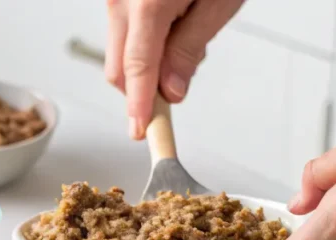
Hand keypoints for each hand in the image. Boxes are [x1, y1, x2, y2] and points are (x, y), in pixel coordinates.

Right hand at [105, 0, 244, 138]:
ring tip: (184, 38)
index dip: (139, 105)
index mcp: (147, 2)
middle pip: (119, 69)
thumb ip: (190, 47)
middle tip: (176, 89)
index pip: (137, 66)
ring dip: (144, 66)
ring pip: (118, 54)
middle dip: (142, 91)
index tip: (141, 131)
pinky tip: (172, 26)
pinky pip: (123, 35)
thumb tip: (171, 90)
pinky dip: (142, 45)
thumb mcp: (217, 3)